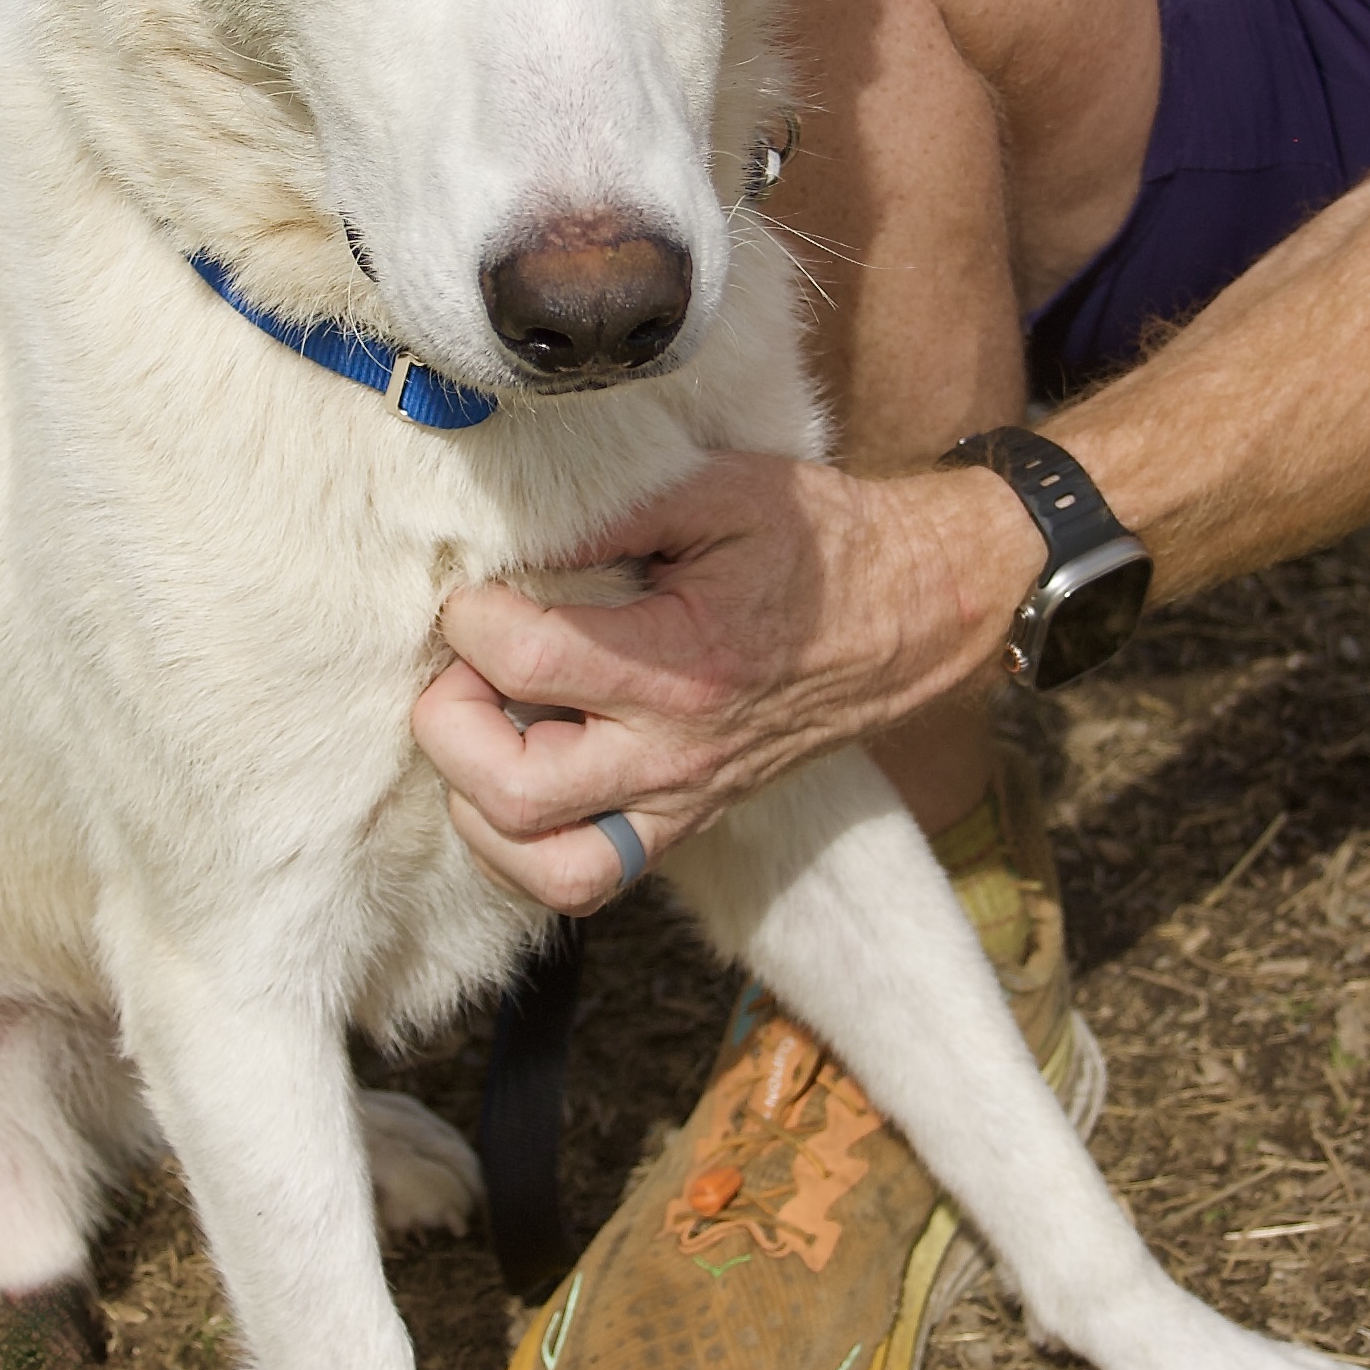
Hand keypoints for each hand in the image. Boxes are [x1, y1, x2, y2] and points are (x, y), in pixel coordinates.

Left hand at [411, 450, 1043, 910]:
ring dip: (480, 806)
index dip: (470, 616)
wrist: (918, 610)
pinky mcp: (687, 824)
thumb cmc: (820, 542)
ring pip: (545, 870)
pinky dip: (523, 847)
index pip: (525, 660)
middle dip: (450, 722)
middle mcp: (679, 753)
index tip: (479, 585)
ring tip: (484, 731)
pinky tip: (516, 778)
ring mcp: (684, 802)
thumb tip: (515, 528)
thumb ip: (616, 507)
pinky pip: (583, 881)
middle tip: (464, 666)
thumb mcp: (725, 488)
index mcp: (686, 662)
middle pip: (512, 790)